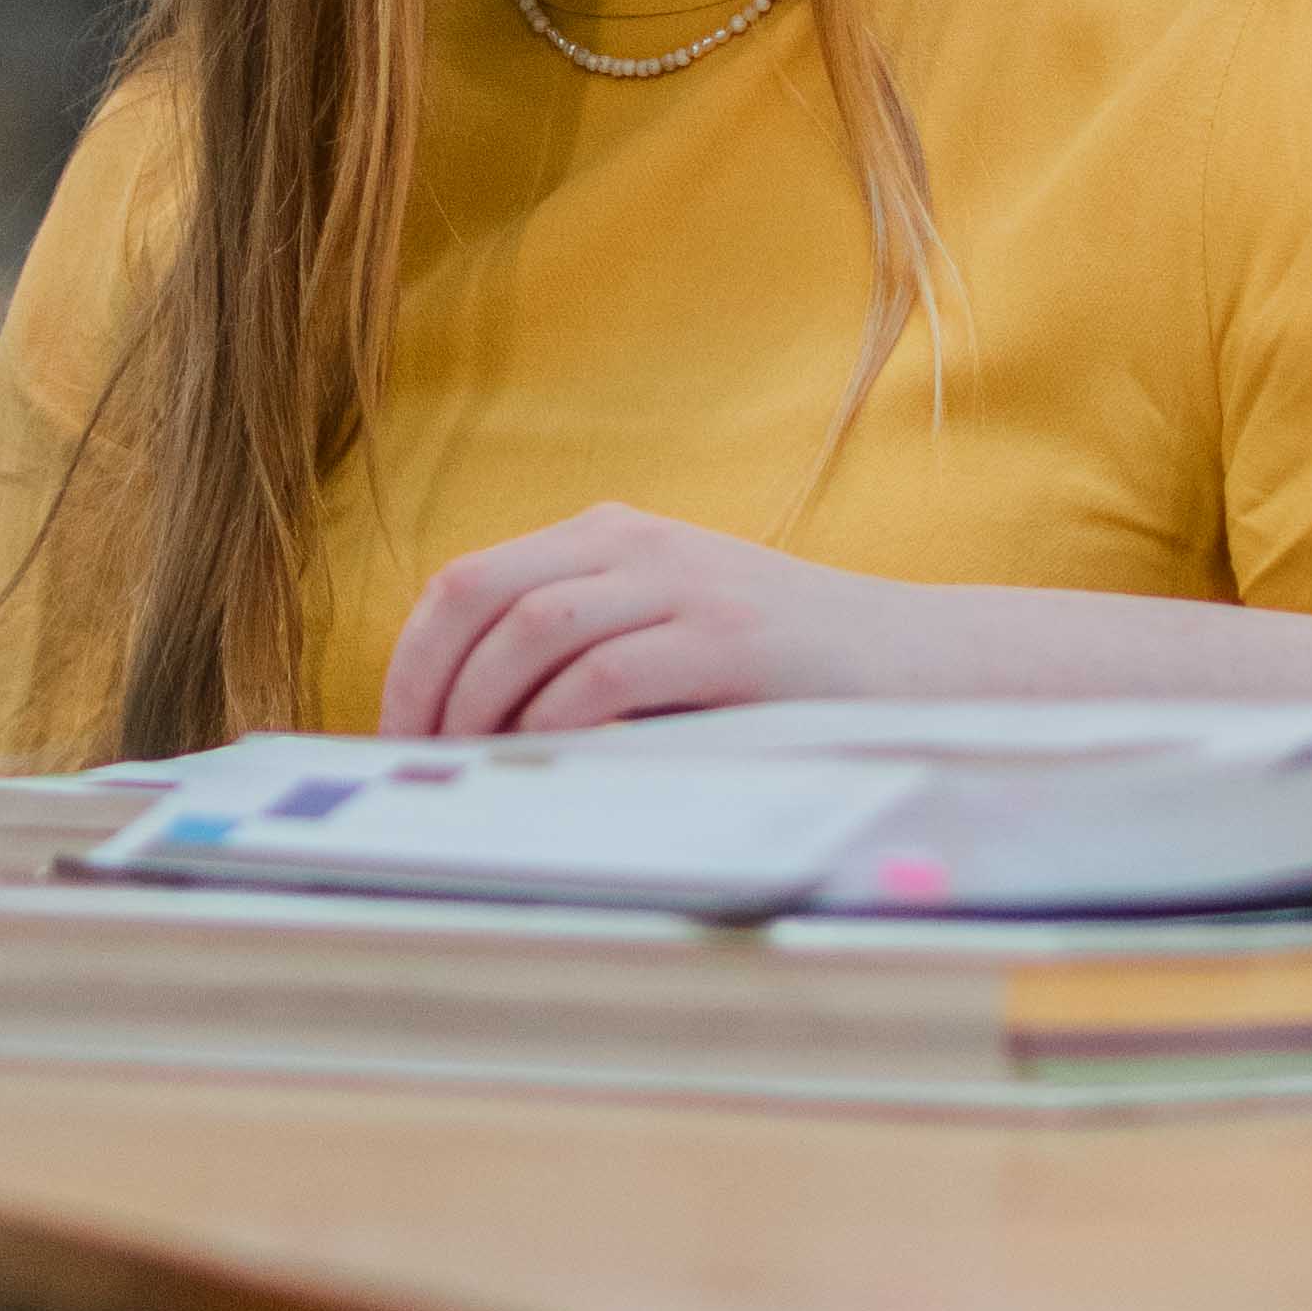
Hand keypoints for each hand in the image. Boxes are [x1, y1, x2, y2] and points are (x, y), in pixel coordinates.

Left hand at [377, 507, 924, 742]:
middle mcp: (636, 544)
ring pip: (534, 630)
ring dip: (484, 710)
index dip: (412, 662)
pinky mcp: (730, 638)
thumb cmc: (773, 675)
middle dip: (430, 687)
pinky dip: (560, 723)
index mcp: (606, 537)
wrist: (914, 663)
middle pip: (482, 596)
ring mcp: (685, 585)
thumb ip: (573, 661)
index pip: (468, 584)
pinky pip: (610, 674)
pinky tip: (549, 767)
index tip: (397, 737)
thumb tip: (457, 738)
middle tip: (421, 766)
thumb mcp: (661, 639)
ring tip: (475, 773)